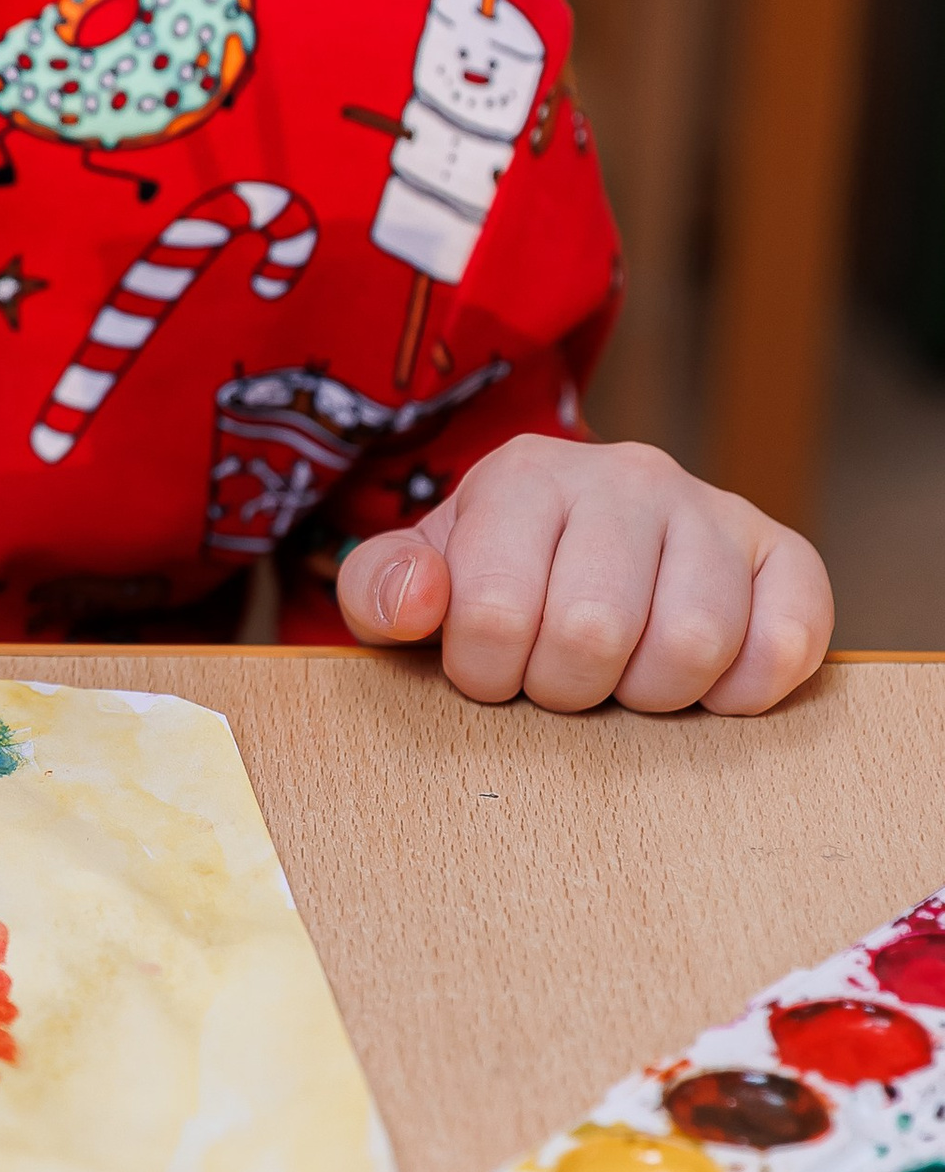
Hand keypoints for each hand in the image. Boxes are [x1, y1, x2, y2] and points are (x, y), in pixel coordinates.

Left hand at [335, 435, 831, 714]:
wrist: (581, 544)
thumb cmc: (492, 574)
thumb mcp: (417, 577)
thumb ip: (381, 588)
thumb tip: (420, 603)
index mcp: (525, 475)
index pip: (494, 615)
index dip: (486, 673)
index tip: (490, 666)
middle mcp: (628, 475)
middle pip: (595, 634)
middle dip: (565, 689)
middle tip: (559, 678)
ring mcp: (713, 510)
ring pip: (694, 643)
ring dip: (651, 696)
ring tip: (624, 677)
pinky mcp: (782, 555)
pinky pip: (788, 639)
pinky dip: (745, 688)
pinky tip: (704, 685)